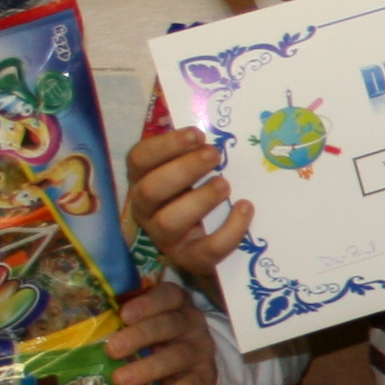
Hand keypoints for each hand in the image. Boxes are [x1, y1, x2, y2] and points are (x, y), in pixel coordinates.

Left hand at [102, 274, 217, 384]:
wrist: (191, 372)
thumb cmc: (155, 341)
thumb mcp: (144, 325)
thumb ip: (122, 320)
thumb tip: (77, 323)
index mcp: (175, 304)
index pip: (168, 295)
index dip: (147, 304)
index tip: (123, 315)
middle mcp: (191, 323)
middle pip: (170, 324)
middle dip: (140, 336)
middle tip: (112, 350)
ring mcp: (200, 351)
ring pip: (177, 356)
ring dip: (147, 369)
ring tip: (120, 381)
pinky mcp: (204, 378)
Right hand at [128, 125, 249, 273]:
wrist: (205, 245)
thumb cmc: (194, 195)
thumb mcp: (187, 171)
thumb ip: (191, 150)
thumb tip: (206, 125)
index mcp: (142, 181)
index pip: (139, 159)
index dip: (166, 145)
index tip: (197, 134)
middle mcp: (146, 210)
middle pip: (150, 190)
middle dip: (183, 169)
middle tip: (214, 155)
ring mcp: (164, 237)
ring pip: (170, 221)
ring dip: (200, 199)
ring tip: (224, 184)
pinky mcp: (189, 259)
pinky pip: (207, 249)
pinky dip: (230, 229)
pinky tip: (245, 207)